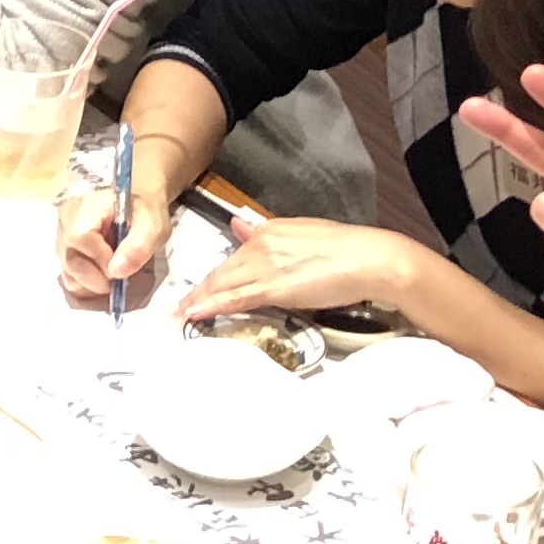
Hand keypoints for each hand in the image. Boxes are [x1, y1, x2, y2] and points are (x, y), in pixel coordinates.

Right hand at [57, 180, 173, 305]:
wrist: (135, 197)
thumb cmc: (144, 208)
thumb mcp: (152, 224)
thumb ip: (137, 246)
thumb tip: (116, 272)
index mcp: (86, 207)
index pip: (81, 239)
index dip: (101, 260)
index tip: (123, 266)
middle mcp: (65, 221)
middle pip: (70, 260)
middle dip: (98, 279)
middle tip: (120, 278)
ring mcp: (60, 236)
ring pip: (67, 272)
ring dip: (91, 284)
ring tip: (112, 274)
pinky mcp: (62, 249)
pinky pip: (67, 274)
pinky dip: (85, 283)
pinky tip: (102, 274)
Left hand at [177, 213, 429, 323]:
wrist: (369, 257)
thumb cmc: (345, 249)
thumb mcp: (301, 232)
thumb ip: (268, 233)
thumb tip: (240, 226)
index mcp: (268, 230)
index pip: (231, 257)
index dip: (212, 277)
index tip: (196, 289)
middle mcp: (260, 244)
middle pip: (219, 272)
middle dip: (195, 291)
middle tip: (174, 309)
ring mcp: (265, 265)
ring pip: (221, 285)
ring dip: (196, 302)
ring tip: (176, 317)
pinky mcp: (274, 286)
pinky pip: (235, 298)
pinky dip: (211, 306)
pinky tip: (195, 314)